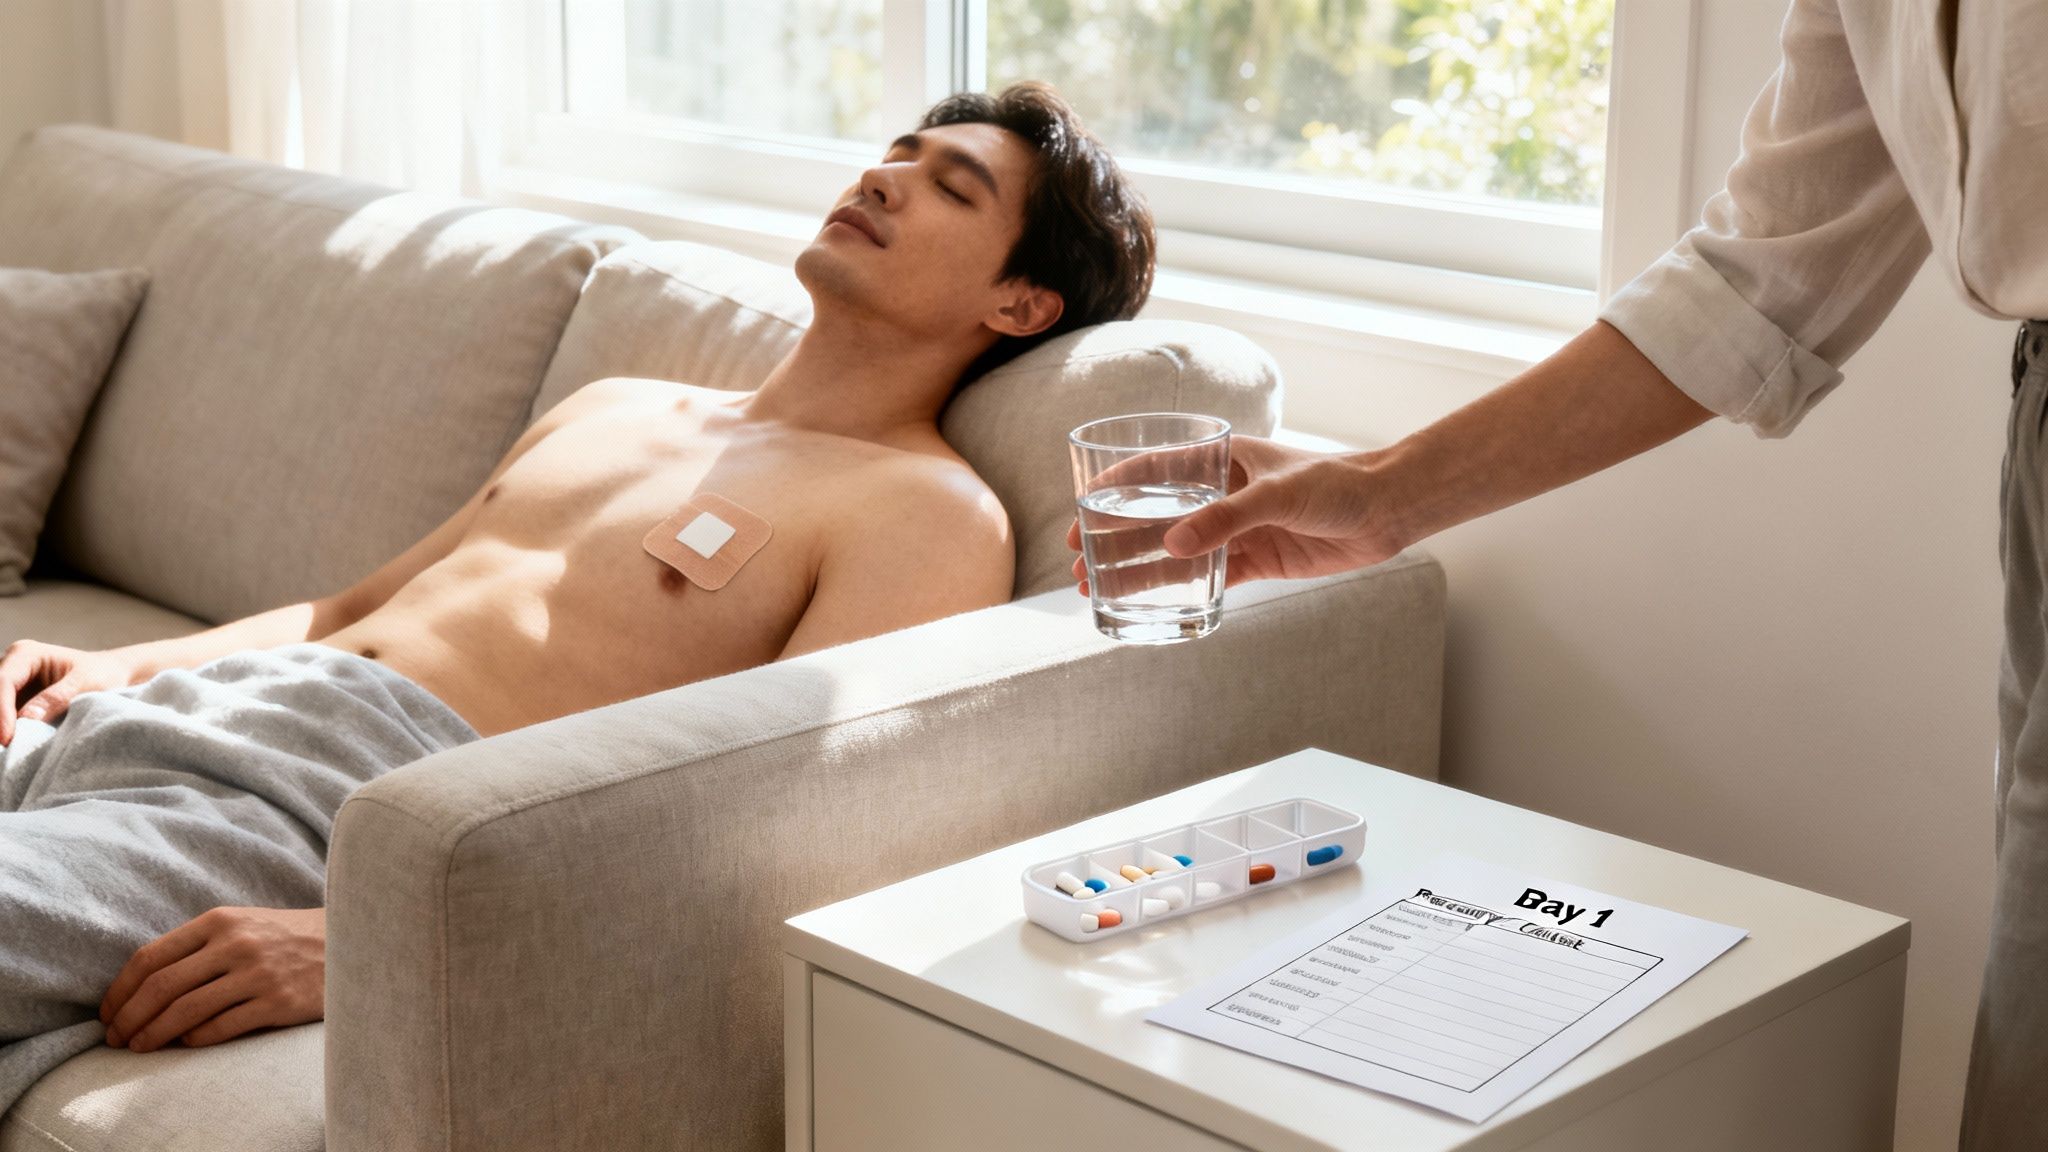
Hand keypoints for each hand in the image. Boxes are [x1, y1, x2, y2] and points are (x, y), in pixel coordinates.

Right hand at [0, 640, 136, 744]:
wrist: (111, 675)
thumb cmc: (102, 674)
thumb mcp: (86, 684)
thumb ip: (57, 698)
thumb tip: (27, 718)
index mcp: (26, 654)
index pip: (3, 682)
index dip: (1, 711)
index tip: (7, 738)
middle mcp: (12, 666)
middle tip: (4, 747)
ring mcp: (11, 685)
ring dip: (0, 726)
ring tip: (7, 749)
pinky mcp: (13, 701)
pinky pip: (3, 717)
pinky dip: (5, 729)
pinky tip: (10, 746)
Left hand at [100, 906, 326, 1051]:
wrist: (351, 941)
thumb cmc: (286, 938)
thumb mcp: (242, 924)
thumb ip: (198, 945)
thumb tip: (143, 985)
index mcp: (220, 921)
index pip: (150, 957)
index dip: (119, 990)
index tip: (108, 1012)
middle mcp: (236, 944)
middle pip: (161, 987)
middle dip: (129, 1018)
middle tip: (115, 1038)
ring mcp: (258, 974)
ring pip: (186, 1011)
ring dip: (153, 1035)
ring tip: (140, 1048)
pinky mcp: (278, 1002)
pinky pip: (222, 1028)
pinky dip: (195, 1040)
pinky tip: (185, 1043)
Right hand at [1069, 436, 1399, 590]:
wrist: (1387, 509)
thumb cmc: (1336, 482)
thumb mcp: (1276, 494)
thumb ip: (1225, 519)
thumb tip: (1172, 547)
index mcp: (1221, 458)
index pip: (1153, 468)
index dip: (1113, 490)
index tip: (1080, 511)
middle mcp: (1222, 492)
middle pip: (1155, 515)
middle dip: (1114, 537)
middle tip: (1079, 561)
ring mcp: (1237, 528)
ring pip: (1175, 550)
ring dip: (1138, 568)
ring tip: (1097, 588)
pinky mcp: (1256, 560)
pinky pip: (1208, 576)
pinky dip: (1179, 588)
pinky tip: (1149, 601)